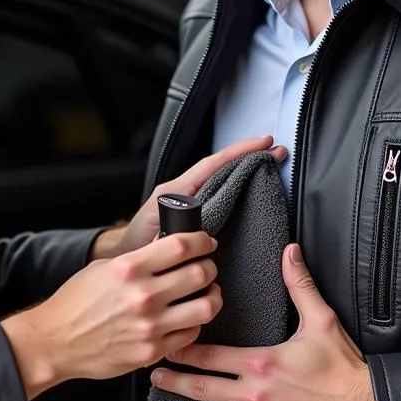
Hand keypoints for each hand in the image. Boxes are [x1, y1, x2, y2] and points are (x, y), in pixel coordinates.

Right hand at [3, 230, 221, 398]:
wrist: (55, 342)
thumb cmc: (75, 304)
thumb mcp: (104, 268)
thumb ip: (138, 260)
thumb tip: (169, 251)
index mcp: (129, 269)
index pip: (181, 246)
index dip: (201, 241)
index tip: (205, 243)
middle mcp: (143, 296)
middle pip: (200, 274)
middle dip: (209, 267)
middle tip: (206, 268)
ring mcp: (150, 326)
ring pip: (206, 307)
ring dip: (212, 297)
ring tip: (206, 294)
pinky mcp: (152, 351)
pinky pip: (191, 334)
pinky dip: (195, 323)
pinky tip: (187, 318)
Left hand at [91, 136, 286, 259]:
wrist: (125, 256)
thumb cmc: (137, 248)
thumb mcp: (155, 239)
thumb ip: (173, 235)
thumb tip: (195, 235)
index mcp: (175, 191)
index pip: (212, 165)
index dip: (238, 153)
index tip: (262, 143)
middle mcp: (183, 191)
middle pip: (220, 166)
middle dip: (247, 156)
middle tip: (275, 151)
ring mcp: (188, 199)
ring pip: (220, 177)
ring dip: (244, 170)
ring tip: (268, 163)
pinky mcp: (192, 210)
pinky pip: (217, 192)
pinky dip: (235, 185)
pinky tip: (251, 189)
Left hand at [149, 243, 382, 400]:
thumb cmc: (343, 366)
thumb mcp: (321, 319)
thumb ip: (299, 284)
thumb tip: (289, 251)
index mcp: (260, 362)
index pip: (210, 355)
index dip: (183, 350)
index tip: (166, 343)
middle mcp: (253, 394)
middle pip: (201, 388)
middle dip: (172, 381)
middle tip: (151, 375)